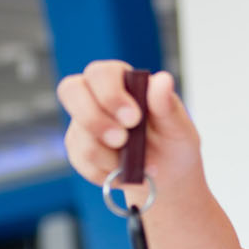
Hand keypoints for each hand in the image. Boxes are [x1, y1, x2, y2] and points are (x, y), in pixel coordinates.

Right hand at [58, 60, 201, 196]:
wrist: (166, 175)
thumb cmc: (172, 142)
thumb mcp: (178, 126)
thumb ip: (167, 105)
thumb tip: (163, 80)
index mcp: (123, 82)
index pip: (101, 73)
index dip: (110, 94)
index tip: (133, 118)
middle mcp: (96, 96)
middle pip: (71, 90)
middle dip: (94, 119)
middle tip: (121, 140)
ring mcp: (83, 122)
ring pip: (78, 134)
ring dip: (108, 153)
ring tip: (134, 160)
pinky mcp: (77, 148)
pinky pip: (81, 160)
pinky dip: (106, 170)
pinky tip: (124, 170)